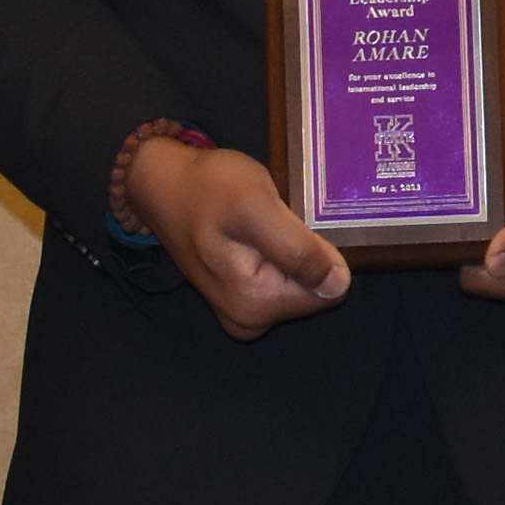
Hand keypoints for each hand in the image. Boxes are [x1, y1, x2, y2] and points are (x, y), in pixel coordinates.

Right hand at [119, 134, 349, 339]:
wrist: (165, 184)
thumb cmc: (207, 188)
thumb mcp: (258, 207)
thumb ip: (298, 250)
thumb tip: (338, 285)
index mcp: (255, 304)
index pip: (328, 292)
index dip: (319, 252)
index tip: (290, 225)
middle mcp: (249, 320)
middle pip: (314, 291)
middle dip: (304, 253)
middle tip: (273, 220)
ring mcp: (243, 313)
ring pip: (300, 284)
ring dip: (292, 251)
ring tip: (264, 224)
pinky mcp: (242, 298)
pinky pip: (283, 280)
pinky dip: (280, 254)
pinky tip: (258, 233)